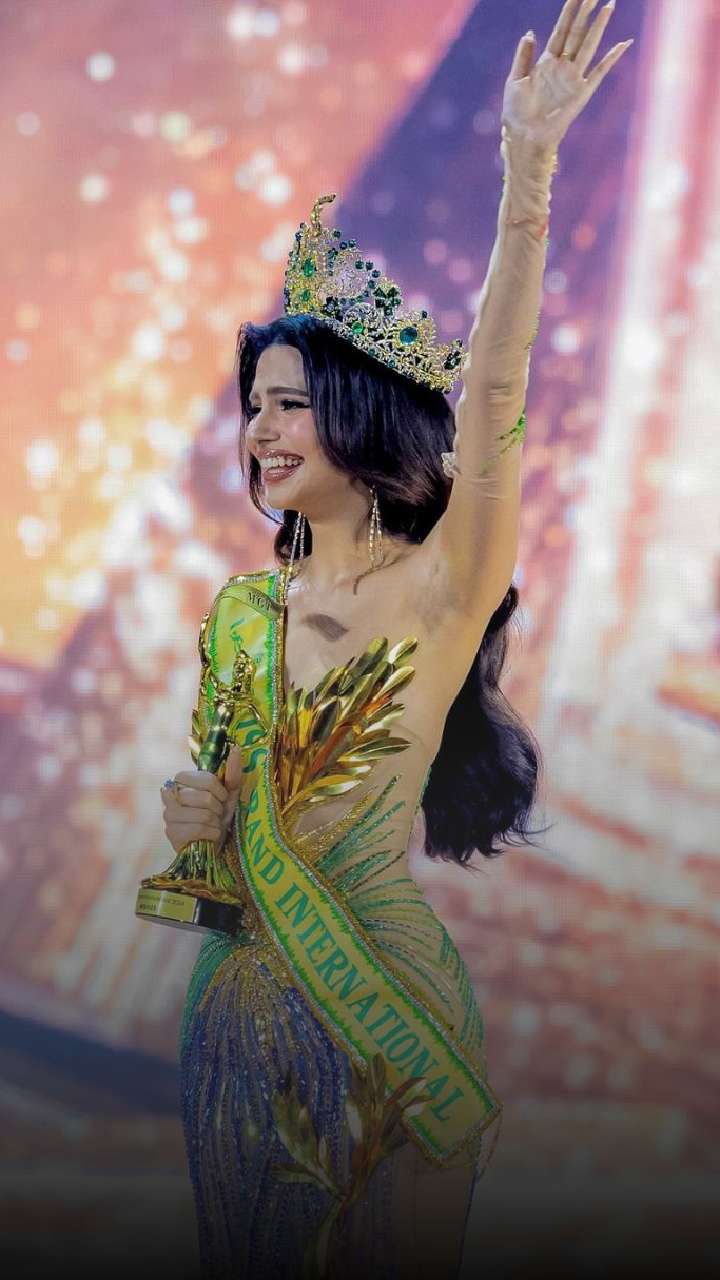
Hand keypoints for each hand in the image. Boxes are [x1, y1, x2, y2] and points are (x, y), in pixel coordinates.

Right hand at [160, 764, 230, 854]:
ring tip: (212, 824)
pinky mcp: (171, 833)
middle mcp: (170, 794)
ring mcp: (168, 814)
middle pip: (205, 798)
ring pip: (203, 815)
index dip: (220, 790)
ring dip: (216, 823)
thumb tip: (235, 748)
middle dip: (218, 809)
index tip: (222, 798)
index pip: (206, 779)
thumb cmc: (219, 816)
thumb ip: (232, 772)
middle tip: (217, 814)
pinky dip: (211, 834)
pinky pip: (199, 830)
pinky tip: (208, 836)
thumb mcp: (229, 794)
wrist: (212, 844)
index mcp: (181, 779)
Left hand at [502, 0, 632, 151]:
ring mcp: (573, 78)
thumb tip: (530, 32)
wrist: (524, 137)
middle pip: (577, 33)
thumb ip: (524, 56)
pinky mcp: (582, 93)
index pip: (560, 30)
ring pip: (589, 45)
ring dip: (599, 26)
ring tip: (609, 6)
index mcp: (546, 62)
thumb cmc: (516, 113)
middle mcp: (562, 66)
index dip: (569, 11)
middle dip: (586, 12)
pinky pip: (600, 71)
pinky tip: (624, 44)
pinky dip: (612, 58)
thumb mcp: (514, 80)